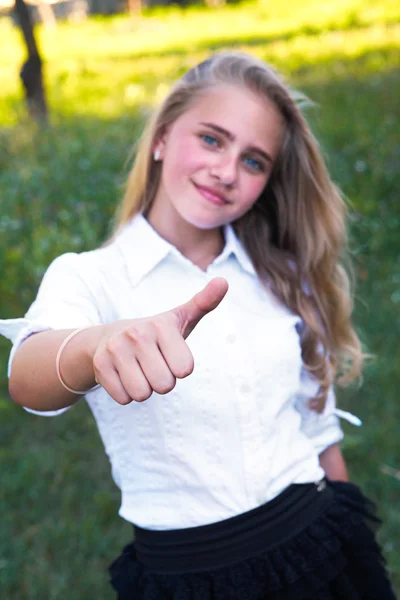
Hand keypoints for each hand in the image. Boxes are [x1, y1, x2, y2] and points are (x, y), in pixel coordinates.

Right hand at [92, 277, 228, 404]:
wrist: (109, 337)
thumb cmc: (155, 333)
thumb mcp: (181, 318)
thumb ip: (205, 302)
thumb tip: (224, 281)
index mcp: (161, 325)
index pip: (184, 370)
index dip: (180, 368)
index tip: (170, 354)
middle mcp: (137, 334)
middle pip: (164, 385)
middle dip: (162, 382)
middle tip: (154, 365)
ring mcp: (115, 349)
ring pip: (142, 394)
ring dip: (144, 389)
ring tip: (139, 370)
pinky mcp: (100, 365)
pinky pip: (124, 398)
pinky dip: (126, 394)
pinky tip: (124, 375)